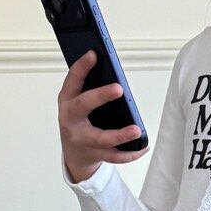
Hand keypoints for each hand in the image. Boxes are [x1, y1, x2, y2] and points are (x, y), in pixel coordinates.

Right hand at [57, 51, 143, 180]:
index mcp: (67, 100)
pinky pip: (114, 155)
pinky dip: (131, 152)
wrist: (74, 152)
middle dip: (100, 96)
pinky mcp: (94, 153)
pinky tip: (144, 145)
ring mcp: (81, 138)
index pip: (72, 80)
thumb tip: (112, 69)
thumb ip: (91, 86)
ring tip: (137, 130)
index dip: (81, 67)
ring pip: (100, 138)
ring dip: (119, 135)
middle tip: (118, 88)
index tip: (93, 54)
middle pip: (82, 106)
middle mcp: (71, 119)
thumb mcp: (78, 100)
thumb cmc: (79, 119)